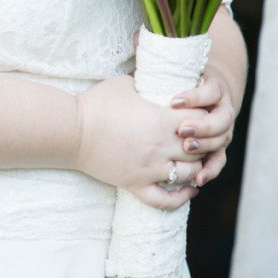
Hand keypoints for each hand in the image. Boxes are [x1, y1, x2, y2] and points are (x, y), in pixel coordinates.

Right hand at [75, 75, 206, 209]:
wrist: (72, 130)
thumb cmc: (97, 103)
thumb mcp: (126, 83)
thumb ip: (147, 81)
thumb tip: (157, 76)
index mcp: (162, 119)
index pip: (201, 121)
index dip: (204, 118)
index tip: (200, 115)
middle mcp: (161, 146)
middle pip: (201, 150)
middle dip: (204, 144)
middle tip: (201, 140)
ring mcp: (149, 168)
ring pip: (189, 175)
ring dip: (196, 168)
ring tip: (194, 161)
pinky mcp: (135, 184)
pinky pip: (165, 201)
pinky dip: (181, 198)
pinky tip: (188, 191)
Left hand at [171, 74, 236, 186]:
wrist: (206, 97)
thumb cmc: (183, 86)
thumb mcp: (175, 77)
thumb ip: (162, 75)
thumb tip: (134, 64)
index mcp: (215, 89)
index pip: (211, 91)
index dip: (195, 97)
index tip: (173, 101)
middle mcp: (223, 110)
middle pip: (221, 119)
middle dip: (202, 125)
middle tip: (181, 129)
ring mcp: (223, 130)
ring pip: (221, 140)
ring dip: (205, 146)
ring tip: (186, 148)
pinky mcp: (218, 148)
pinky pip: (218, 161)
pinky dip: (210, 170)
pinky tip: (198, 178)